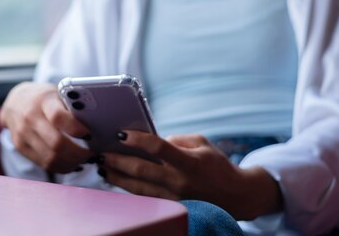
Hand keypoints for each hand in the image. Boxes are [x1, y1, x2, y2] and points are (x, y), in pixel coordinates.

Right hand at [0, 82, 93, 172]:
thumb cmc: (43, 98)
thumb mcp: (57, 93)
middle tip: (91, 154)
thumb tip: (97, 122)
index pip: (58, 117)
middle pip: (56, 143)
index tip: (89, 134)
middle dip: (79, 153)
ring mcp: (23, 134)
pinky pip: (44, 164)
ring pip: (51, 158)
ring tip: (84, 160)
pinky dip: (62, 167)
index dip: (76, 129)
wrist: (15, 102)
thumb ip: (73, 105)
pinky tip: (72, 164)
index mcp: (43, 101)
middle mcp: (30, 118)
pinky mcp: (21, 147)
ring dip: (72, 163)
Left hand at [100, 131, 281, 219]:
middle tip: (101, 152)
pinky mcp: (172, 206)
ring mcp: (175, 197)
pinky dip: (128, 188)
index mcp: (189, 162)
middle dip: (118, 160)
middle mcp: (180, 181)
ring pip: (138, 188)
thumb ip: (176, 140)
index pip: (159, 148)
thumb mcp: (201, 143)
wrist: (237, 196)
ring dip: (117, 176)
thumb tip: (150, 140)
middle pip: (142, 170)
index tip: (120, 132)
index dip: (138, 139)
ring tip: (102, 166)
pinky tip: (116, 179)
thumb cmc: (217, 164)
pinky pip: (145, 197)